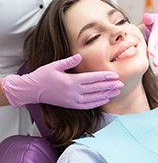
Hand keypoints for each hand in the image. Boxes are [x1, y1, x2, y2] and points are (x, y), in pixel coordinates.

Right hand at [2, 54, 123, 108]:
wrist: (31, 91)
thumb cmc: (42, 75)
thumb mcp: (54, 65)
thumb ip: (68, 61)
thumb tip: (79, 56)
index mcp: (71, 81)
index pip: (93, 78)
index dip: (105, 77)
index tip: (115, 76)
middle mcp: (73, 92)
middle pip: (96, 88)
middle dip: (110, 86)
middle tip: (122, 84)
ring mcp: (72, 100)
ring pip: (94, 98)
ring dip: (107, 95)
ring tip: (117, 92)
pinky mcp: (70, 105)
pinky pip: (87, 106)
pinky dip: (97, 103)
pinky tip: (105, 99)